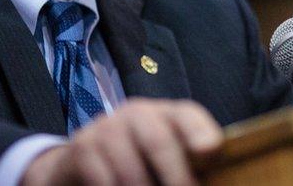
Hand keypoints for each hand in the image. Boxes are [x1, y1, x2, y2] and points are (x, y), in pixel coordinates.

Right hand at [21, 98, 221, 185]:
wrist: (83, 162)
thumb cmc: (141, 162)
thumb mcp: (167, 157)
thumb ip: (190, 164)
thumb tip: (209, 177)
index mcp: (167, 114)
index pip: (187, 115)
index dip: (200, 131)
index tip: (209, 150)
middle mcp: (139, 113)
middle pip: (159, 141)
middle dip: (176, 177)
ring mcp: (108, 127)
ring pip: (130, 170)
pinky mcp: (83, 146)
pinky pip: (104, 181)